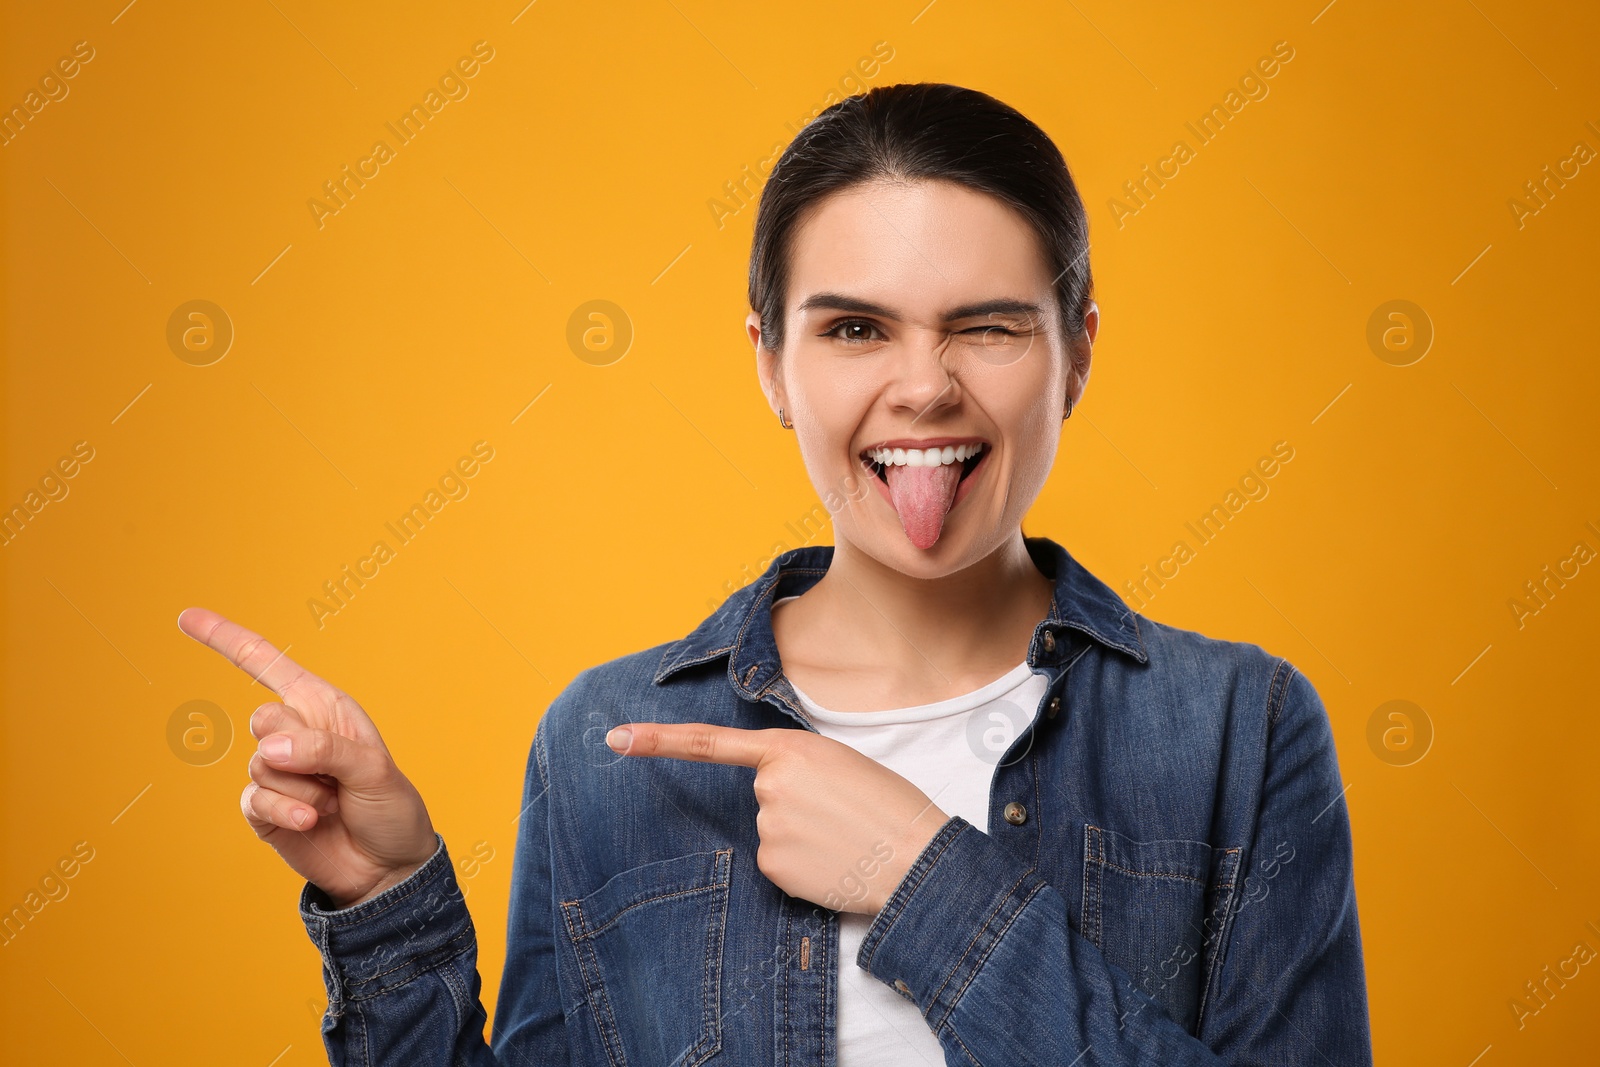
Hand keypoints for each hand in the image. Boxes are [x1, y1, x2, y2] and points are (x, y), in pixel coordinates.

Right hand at [176, 607, 437, 908]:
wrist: (387, 868)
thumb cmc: (390, 809)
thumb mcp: (373, 769)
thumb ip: (324, 749)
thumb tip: (268, 747)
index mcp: (324, 708)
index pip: (268, 665)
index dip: (227, 639)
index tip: (185, 616)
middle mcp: (296, 733)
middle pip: (263, 719)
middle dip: (302, 749)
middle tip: (338, 775)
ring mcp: (277, 772)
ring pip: (261, 763)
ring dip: (304, 788)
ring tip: (334, 802)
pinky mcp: (265, 808)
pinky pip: (256, 798)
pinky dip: (287, 811)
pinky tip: (313, 822)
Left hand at [605, 722, 949, 914]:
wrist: (916, 858)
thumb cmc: (890, 806)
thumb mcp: (843, 764)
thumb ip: (799, 768)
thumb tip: (771, 796)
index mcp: (789, 749)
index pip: (711, 743)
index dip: (659, 740)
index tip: (617, 738)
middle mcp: (769, 786)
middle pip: (763, 797)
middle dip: (795, 806)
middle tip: (842, 814)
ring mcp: (767, 828)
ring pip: (770, 832)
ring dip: (800, 837)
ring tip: (843, 837)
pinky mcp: (772, 866)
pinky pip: (776, 862)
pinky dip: (800, 865)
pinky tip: (832, 862)